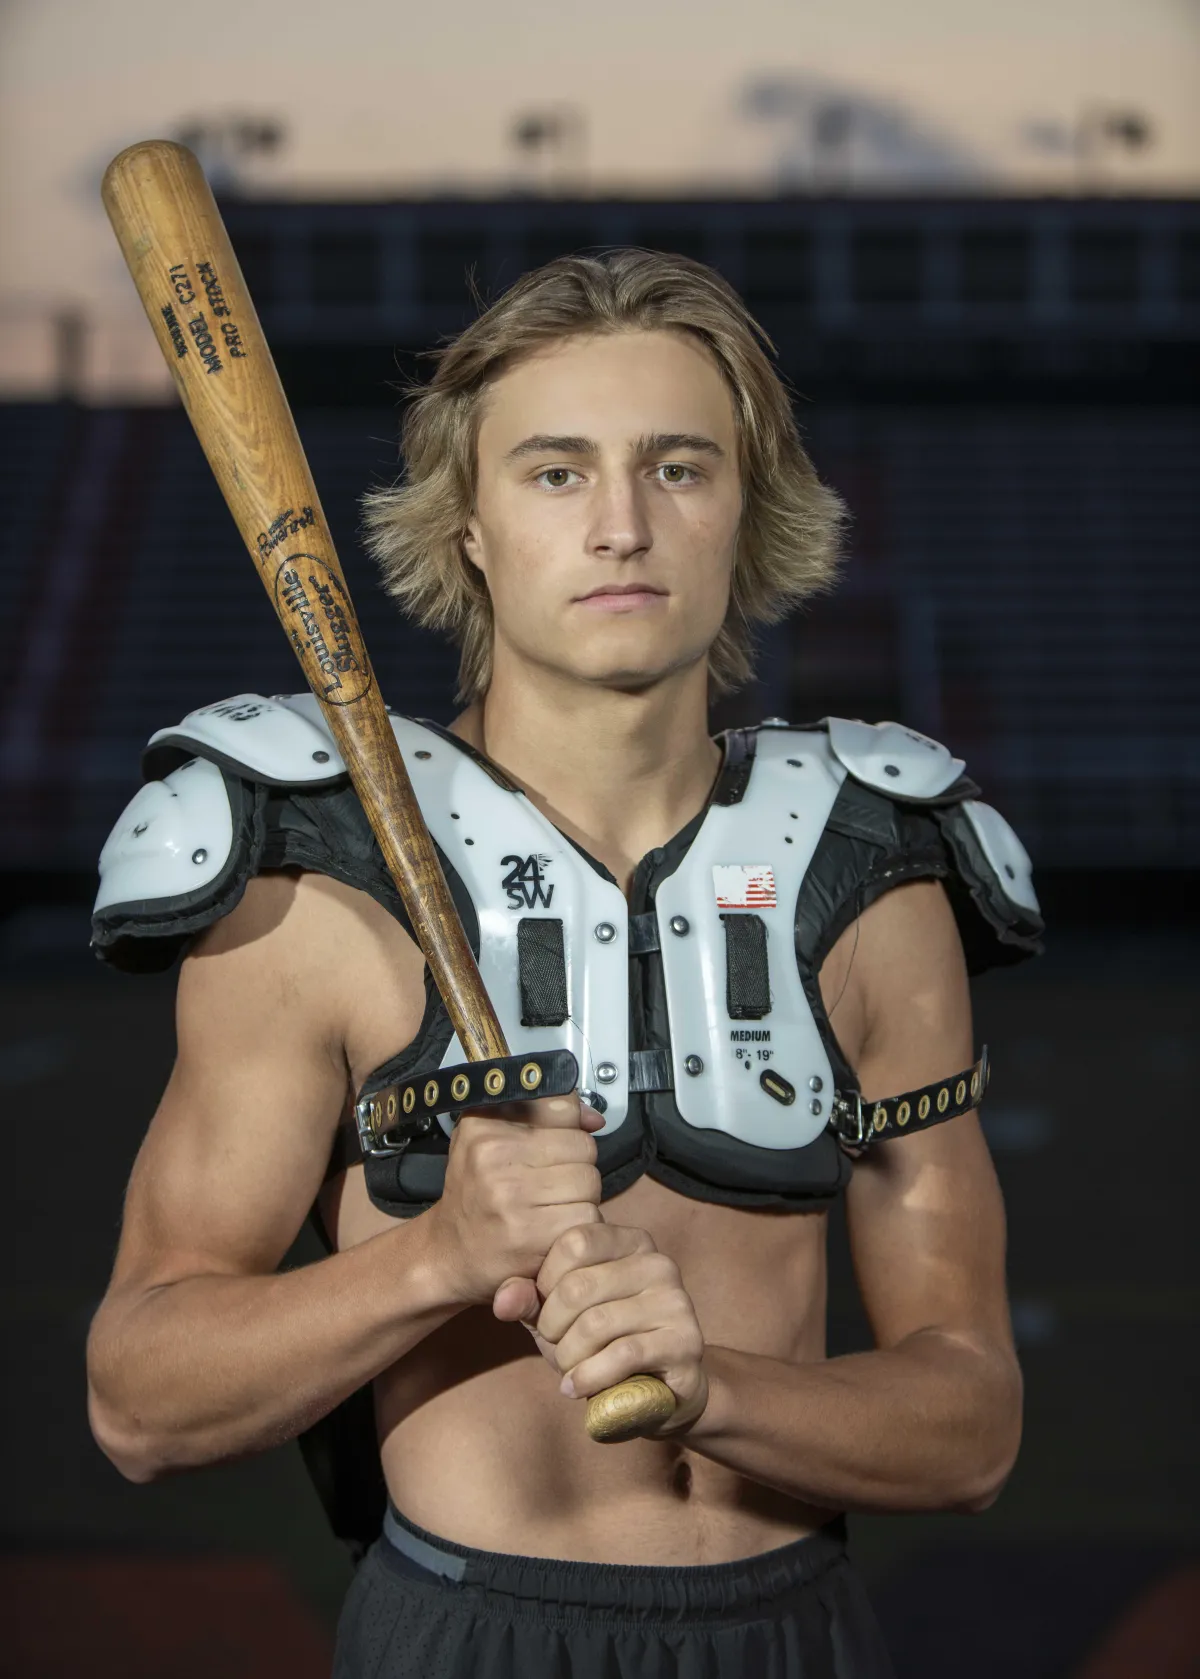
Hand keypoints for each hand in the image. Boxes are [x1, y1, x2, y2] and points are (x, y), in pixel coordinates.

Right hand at [427, 1093, 604, 1307]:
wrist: (449, 1251)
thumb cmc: (477, 1190)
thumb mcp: (491, 1137)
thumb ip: (544, 1115)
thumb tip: (594, 1119)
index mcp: (486, 1125)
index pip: (563, 1108)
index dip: (569, 1129)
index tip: (556, 1145)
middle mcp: (494, 1156)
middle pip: (583, 1148)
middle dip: (578, 1166)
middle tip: (554, 1184)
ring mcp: (511, 1196)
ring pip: (589, 1183)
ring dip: (582, 1198)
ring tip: (554, 1206)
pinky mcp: (529, 1235)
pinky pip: (585, 1218)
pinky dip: (579, 1225)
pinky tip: (556, 1228)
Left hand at [524, 1223, 708, 1434]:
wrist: (658, 1394)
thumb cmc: (600, 1346)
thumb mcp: (556, 1317)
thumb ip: (530, 1300)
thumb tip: (503, 1299)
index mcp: (629, 1241)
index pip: (572, 1242)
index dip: (545, 1282)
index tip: (545, 1310)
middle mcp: (658, 1263)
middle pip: (579, 1286)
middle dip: (552, 1327)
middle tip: (553, 1347)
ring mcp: (676, 1301)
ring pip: (597, 1324)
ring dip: (568, 1357)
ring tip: (567, 1370)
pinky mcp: (685, 1342)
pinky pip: (623, 1354)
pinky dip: (589, 1377)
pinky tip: (576, 1388)